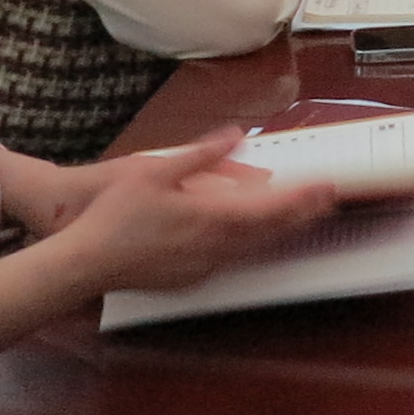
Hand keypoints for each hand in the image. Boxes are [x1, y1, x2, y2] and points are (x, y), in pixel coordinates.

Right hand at [47, 131, 336, 292]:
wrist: (85, 262)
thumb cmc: (115, 214)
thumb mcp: (155, 170)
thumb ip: (201, 153)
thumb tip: (235, 135)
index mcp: (209, 218)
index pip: (269, 208)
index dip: (302, 198)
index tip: (328, 187)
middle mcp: (213, 247)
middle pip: (269, 232)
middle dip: (300, 214)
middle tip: (326, 199)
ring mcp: (202, 267)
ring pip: (253, 248)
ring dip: (279, 231)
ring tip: (301, 215)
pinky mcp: (189, 279)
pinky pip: (231, 259)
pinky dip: (252, 245)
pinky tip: (254, 237)